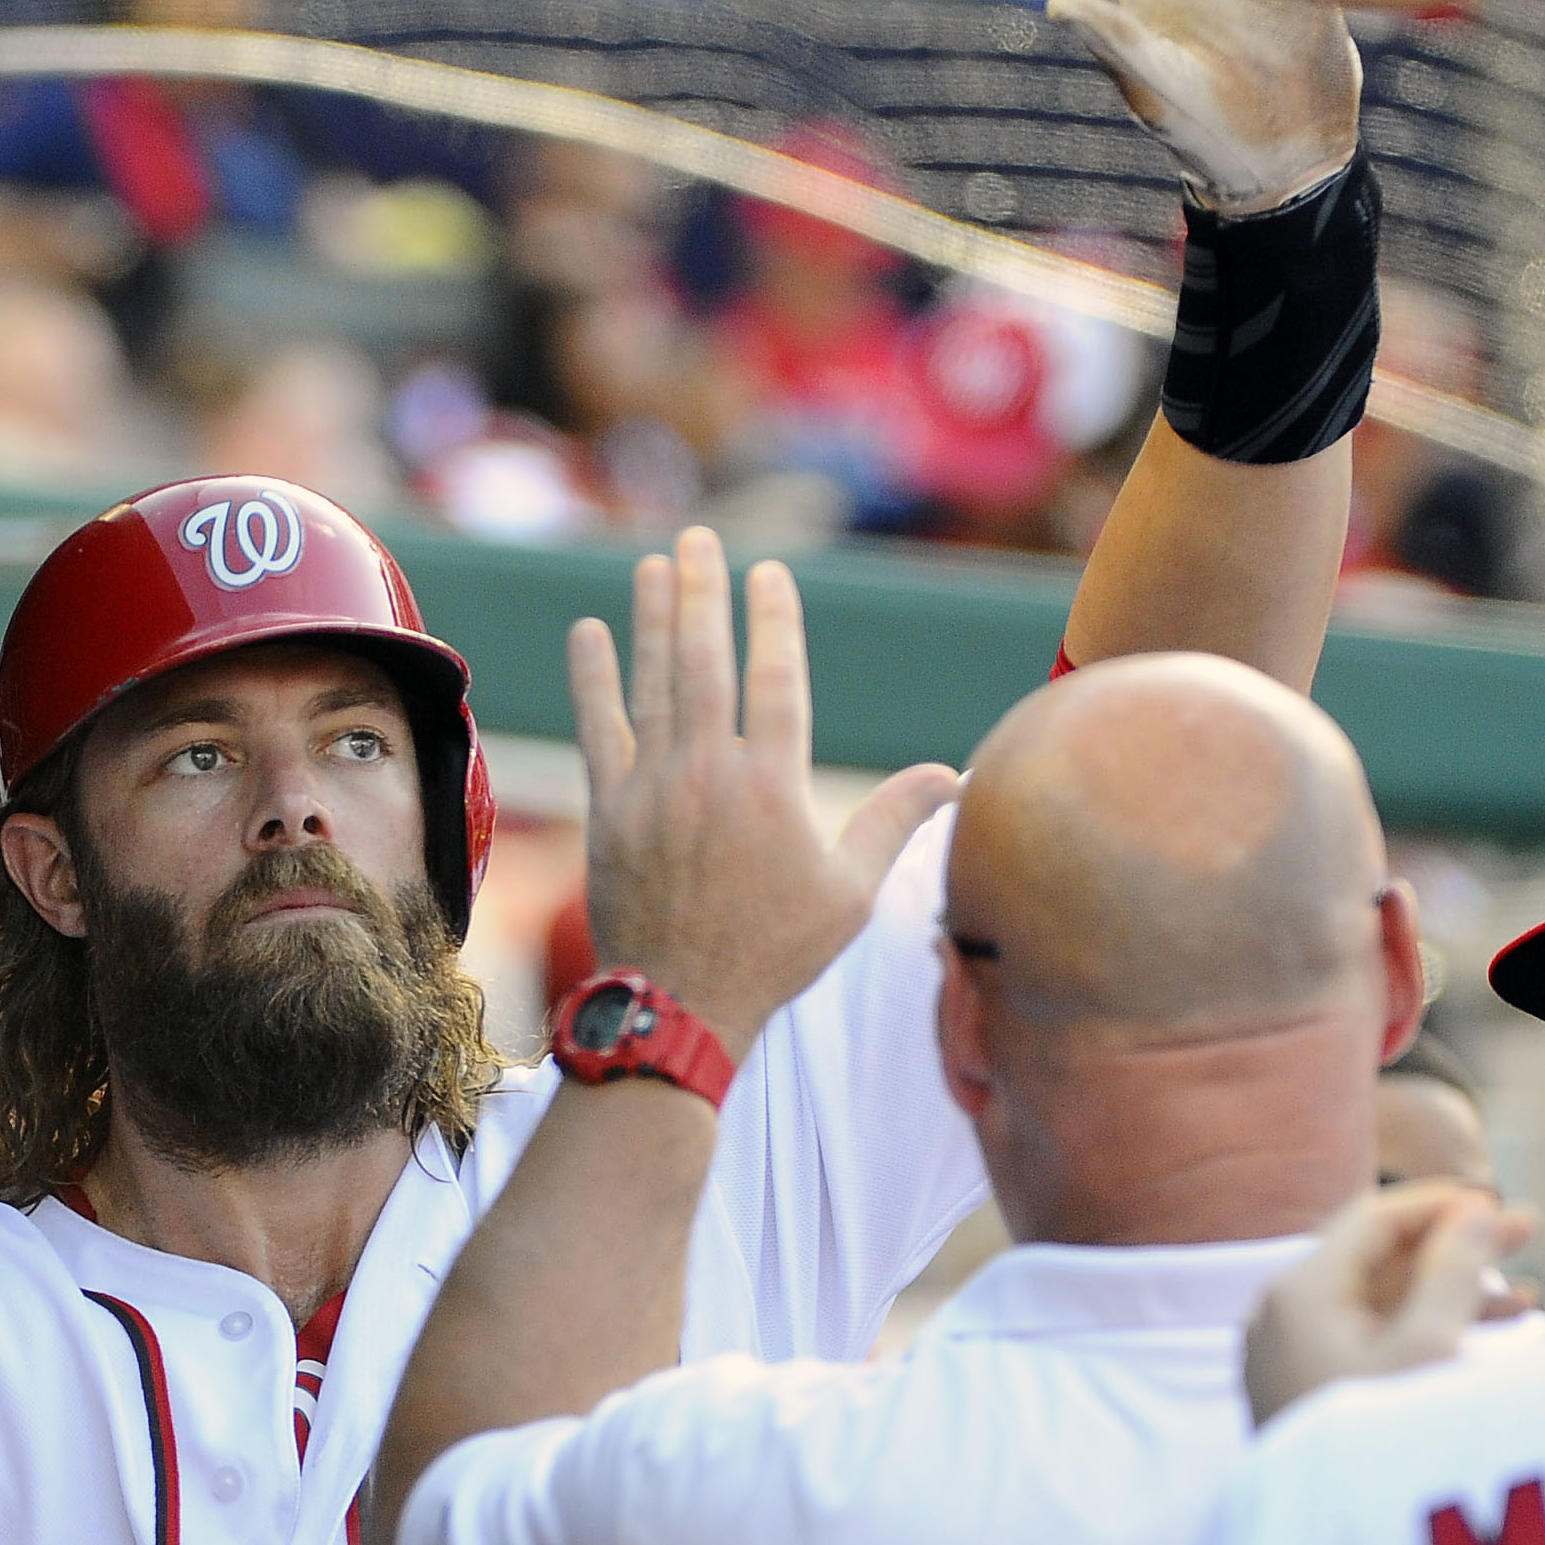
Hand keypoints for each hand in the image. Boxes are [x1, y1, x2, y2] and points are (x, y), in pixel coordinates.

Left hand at [570, 527, 955, 1059]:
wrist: (682, 1003)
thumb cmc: (775, 953)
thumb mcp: (851, 893)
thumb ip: (894, 822)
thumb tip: (955, 776)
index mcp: (774, 787)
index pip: (776, 678)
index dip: (772, 619)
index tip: (768, 573)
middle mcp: (709, 774)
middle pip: (706, 662)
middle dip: (703, 594)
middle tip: (699, 540)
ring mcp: (652, 788)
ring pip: (652, 683)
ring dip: (652, 618)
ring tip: (655, 566)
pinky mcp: (608, 811)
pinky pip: (597, 729)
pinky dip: (592, 679)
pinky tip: (589, 634)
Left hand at [1244, 1179, 1536, 1425]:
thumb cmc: (1382, 1446)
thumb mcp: (1429, 1350)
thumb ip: (1455, 1272)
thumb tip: (1479, 1211)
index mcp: (1297, 1292)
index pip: (1373, 1218)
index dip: (1444, 1205)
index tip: (1507, 1205)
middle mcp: (1280, 1317)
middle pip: (1376, 1259)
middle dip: (1456, 1248)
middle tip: (1532, 1236)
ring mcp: (1287, 1357)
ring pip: (1376, 1305)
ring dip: (1448, 1295)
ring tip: (1529, 1301)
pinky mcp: (1305, 1395)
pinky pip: (1365, 1344)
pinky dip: (1421, 1335)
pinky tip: (1483, 1346)